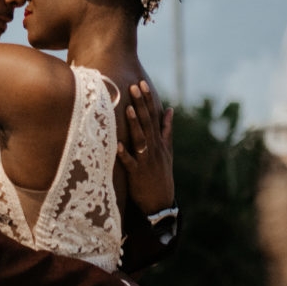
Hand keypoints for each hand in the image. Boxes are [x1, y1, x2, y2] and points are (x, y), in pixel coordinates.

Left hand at [117, 81, 173, 215]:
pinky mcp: (137, 174)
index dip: (148, 100)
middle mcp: (153, 148)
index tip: (142, 83)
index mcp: (159, 141)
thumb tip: (169, 109)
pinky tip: (116, 145)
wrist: (161, 202)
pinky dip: (124, 155)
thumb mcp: (167, 150)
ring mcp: (145, 160)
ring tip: (127, 109)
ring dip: (134, 125)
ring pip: (140, 139)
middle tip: (134, 86)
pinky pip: (130, 163)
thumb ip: (166, 129)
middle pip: (147, 123)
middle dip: (140, 105)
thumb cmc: (161, 173)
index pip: (154, 116)